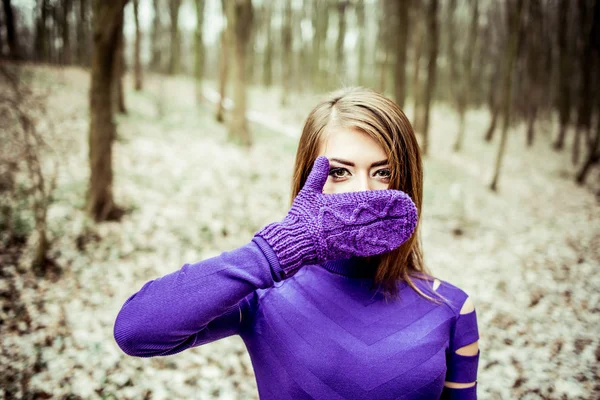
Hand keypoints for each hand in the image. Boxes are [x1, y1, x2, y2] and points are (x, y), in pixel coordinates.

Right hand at [254, 156, 417, 278]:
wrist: (291, 241)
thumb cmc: (299, 216)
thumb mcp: (307, 192)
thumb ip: (317, 175)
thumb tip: (322, 157)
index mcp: (339, 205)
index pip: (368, 201)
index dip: (386, 200)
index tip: (400, 197)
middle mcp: (346, 220)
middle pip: (376, 216)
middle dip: (394, 214)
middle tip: (411, 211)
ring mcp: (346, 236)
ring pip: (375, 231)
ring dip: (392, 228)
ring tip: (407, 226)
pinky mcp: (344, 249)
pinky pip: (366, 246)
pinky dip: (380, 244)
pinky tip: (392, 242)